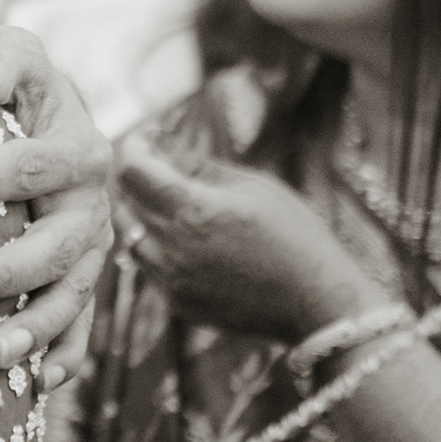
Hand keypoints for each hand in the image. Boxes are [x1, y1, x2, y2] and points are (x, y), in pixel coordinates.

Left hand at [0, 27, 110, 386]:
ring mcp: (92, 250)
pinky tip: (36, 386)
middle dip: (0, 271)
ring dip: (35, 328)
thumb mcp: (19, 56)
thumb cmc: (22, 90)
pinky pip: (82, 328)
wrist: (55, 121)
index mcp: (79, 149)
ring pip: (71, 295)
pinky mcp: (83, 282)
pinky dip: (65, 357)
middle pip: (54, 246)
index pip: (28, 165)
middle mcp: (93, 205)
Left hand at [114, 140, 380, 342]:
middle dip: (134, 177)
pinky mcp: (178, 304)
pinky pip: (148, 267)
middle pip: (124, 202)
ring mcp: (173, 281)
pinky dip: (155, 246)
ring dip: (138, 213)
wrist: (316, 301)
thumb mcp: (252, 185)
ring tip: (166, 199)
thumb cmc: (295, 233)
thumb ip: (196, 164)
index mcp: (195, 211)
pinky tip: (183, 237)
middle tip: (154, 163)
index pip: (133, 171)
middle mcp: (174, 249)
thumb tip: (157, 138)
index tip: (145, 137)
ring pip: (129, 237)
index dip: (133, 147)